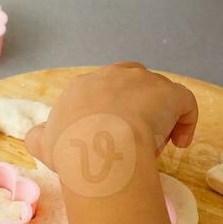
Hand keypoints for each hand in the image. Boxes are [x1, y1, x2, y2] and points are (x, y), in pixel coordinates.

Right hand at [25, 63, 197, 195]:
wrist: (98, 145)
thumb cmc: (70, 147)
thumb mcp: (43, 143)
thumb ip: (40, 137)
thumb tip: (37, 136)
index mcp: (83, 87)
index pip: (100, 94)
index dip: (106, 116)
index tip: (108, 139)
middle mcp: (113, 76)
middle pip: (130, 85)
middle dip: (133, 108)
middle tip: (130, 139)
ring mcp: (143, 81)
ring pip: (157, 95)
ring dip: (157, 118)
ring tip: (152, 146)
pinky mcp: (169, 94)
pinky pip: (184, 102)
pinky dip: (185, 121)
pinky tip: (181, 143)